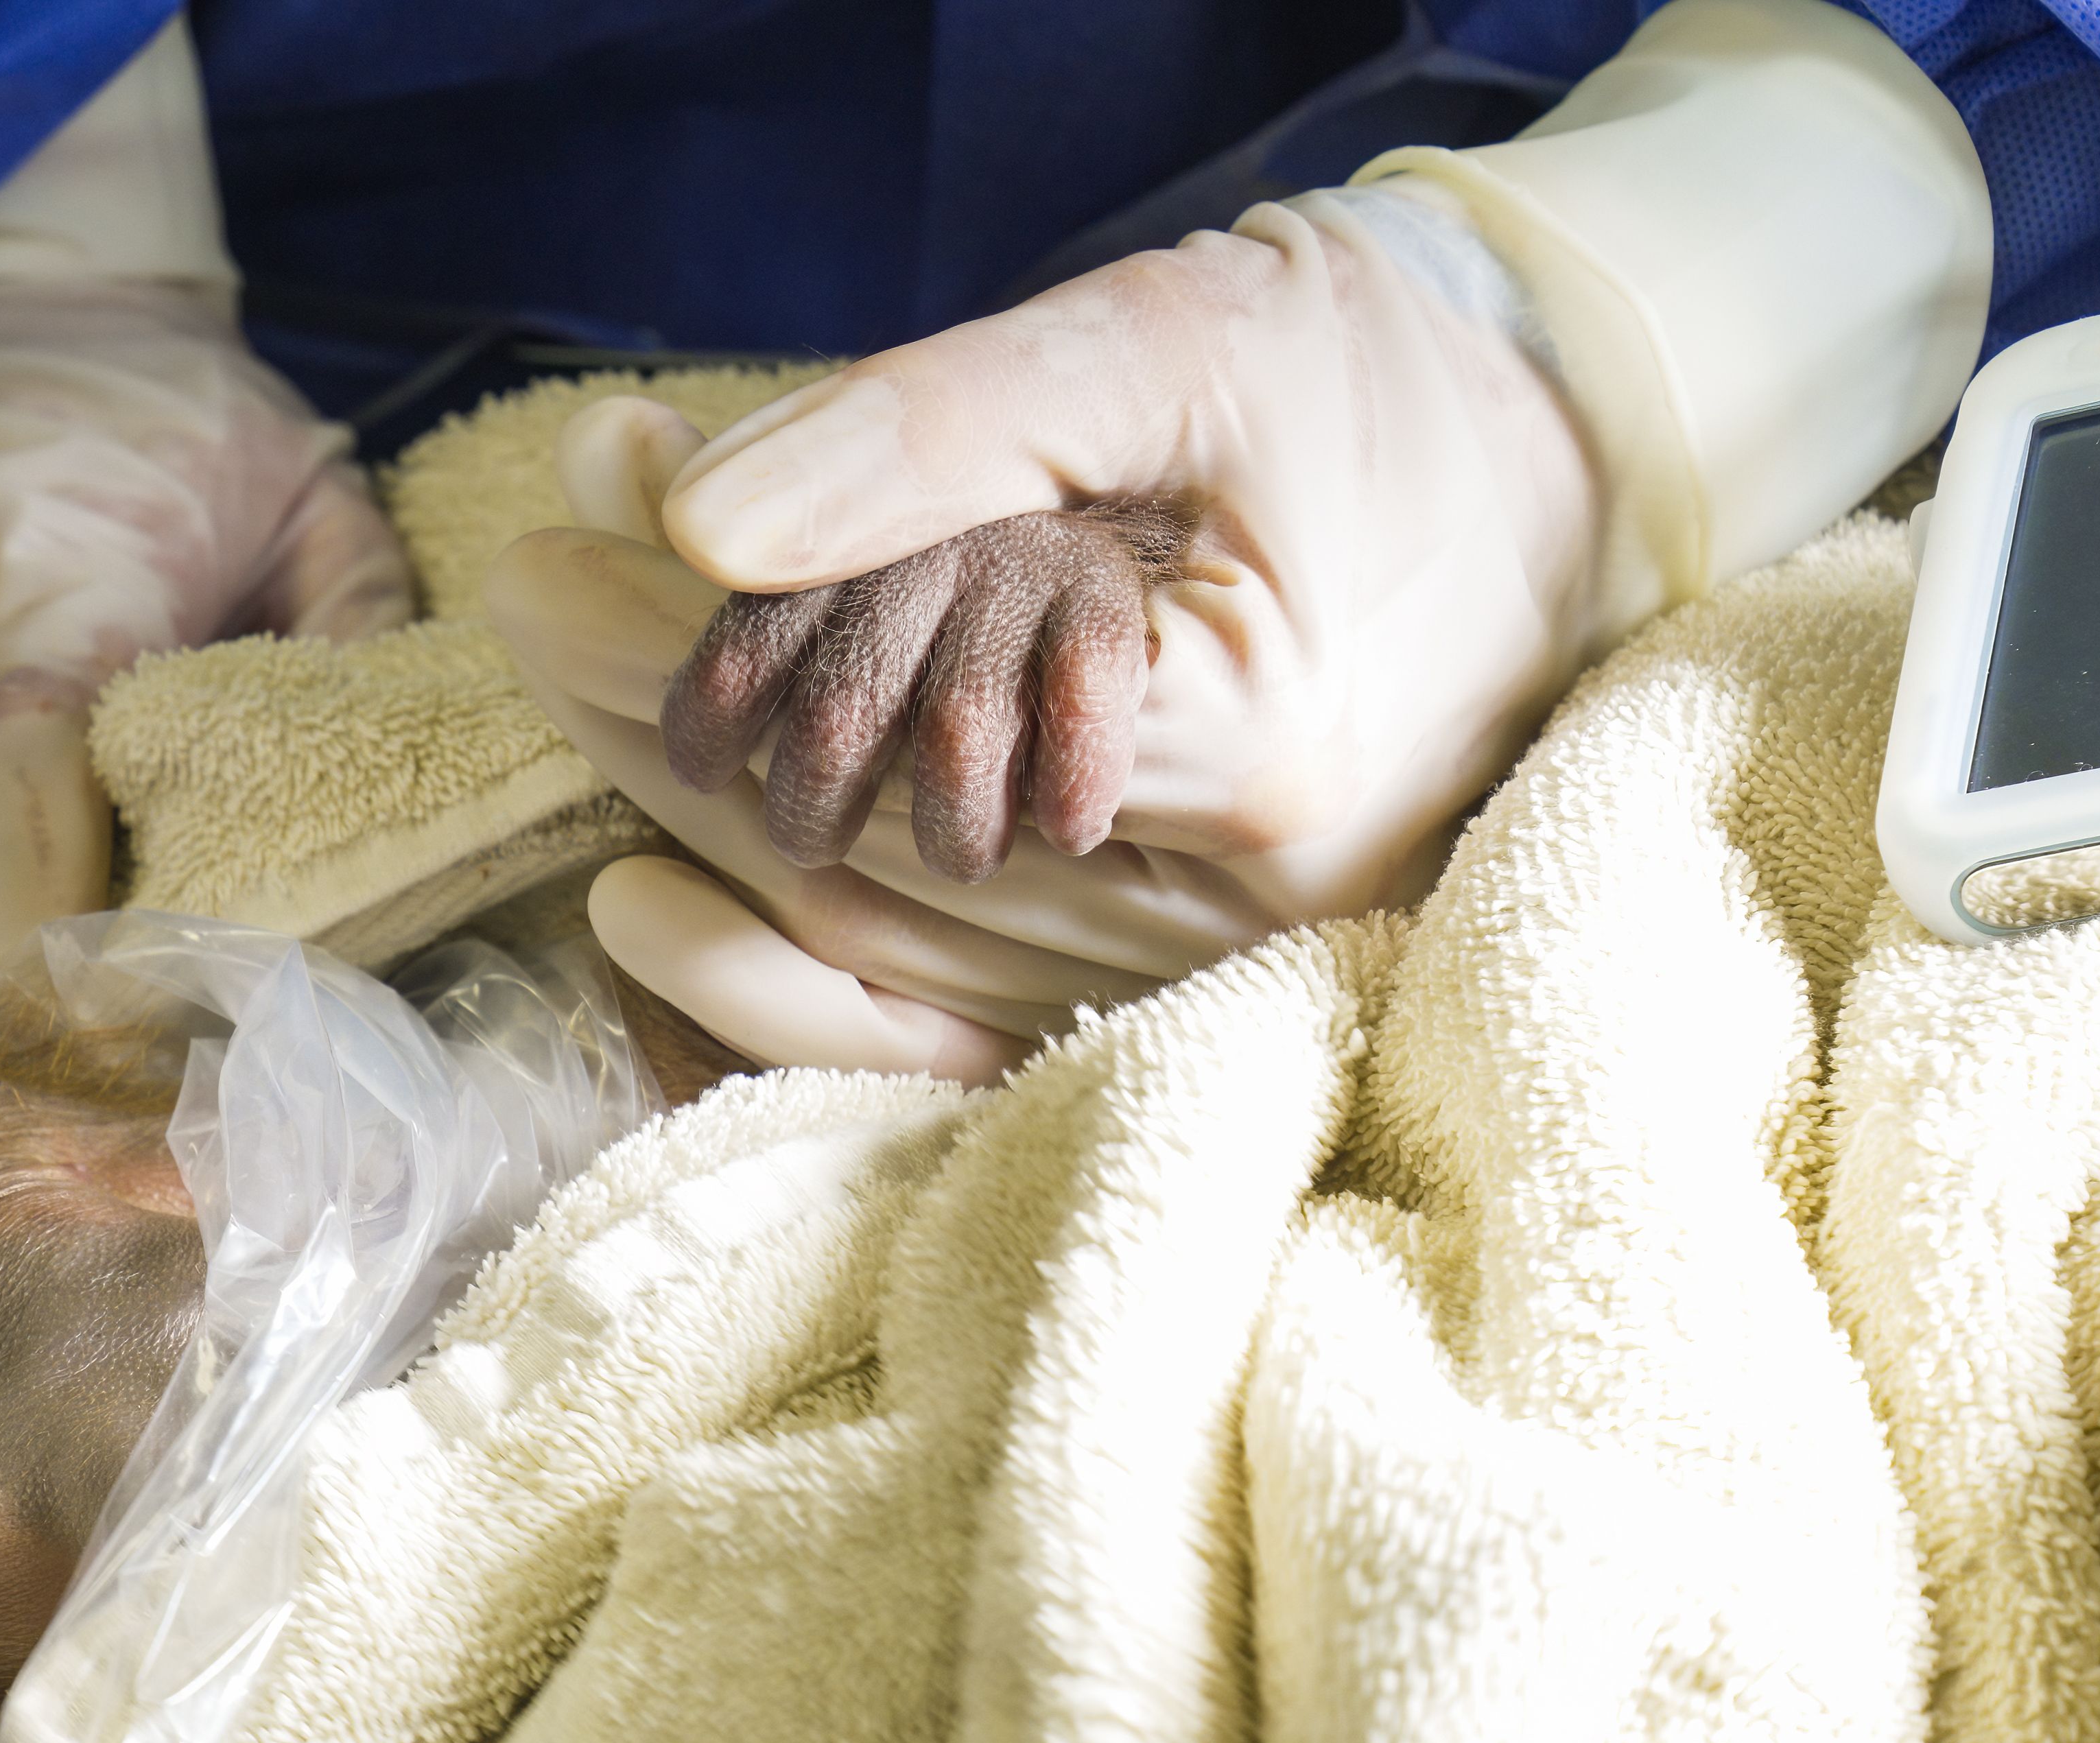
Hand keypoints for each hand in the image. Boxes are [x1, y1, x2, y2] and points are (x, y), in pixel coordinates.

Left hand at [479, 186, 1609, 1079]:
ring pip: (874, 929)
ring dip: (694, 798)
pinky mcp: (1165, 997)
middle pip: (865, 839)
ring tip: (567, 661)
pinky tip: (635, 903)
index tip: (561, 539)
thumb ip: (940, 427)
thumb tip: (698, 515)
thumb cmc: (1384, 387)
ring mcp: (1201, 983)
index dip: (709, 643)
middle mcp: (1231, 920)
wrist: (1571, 460)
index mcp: (1260, 766)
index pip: (899, 730)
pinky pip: (936, 1041)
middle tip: (528, 587)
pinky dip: (776, 986)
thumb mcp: (1170, 345)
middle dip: (669, 707)